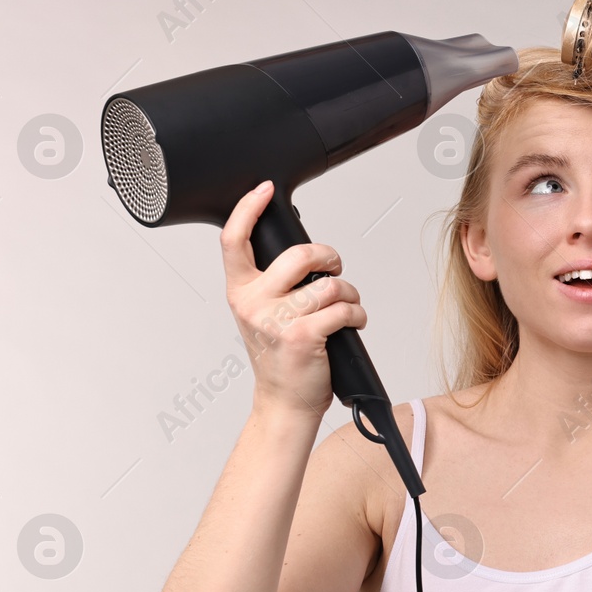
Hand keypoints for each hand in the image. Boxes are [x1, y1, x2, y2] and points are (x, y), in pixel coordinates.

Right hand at [220, 181, 367, 419]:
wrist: (285, 402)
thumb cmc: (281, 357)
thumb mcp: (262, 315)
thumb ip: (273, 284)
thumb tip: (307, 255)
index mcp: (240, 292)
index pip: (234, 240)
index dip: (248, 208)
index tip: (265, 189)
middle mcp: (253, 303)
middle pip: (299, 254)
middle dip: (330, 257)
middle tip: (336, 269)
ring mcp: (276, 320)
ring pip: (329, 284)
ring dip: (349, 293)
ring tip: (347, 306)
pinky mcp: (303, 335)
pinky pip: (342, 308)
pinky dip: (357, 314)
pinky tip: (353, 322)